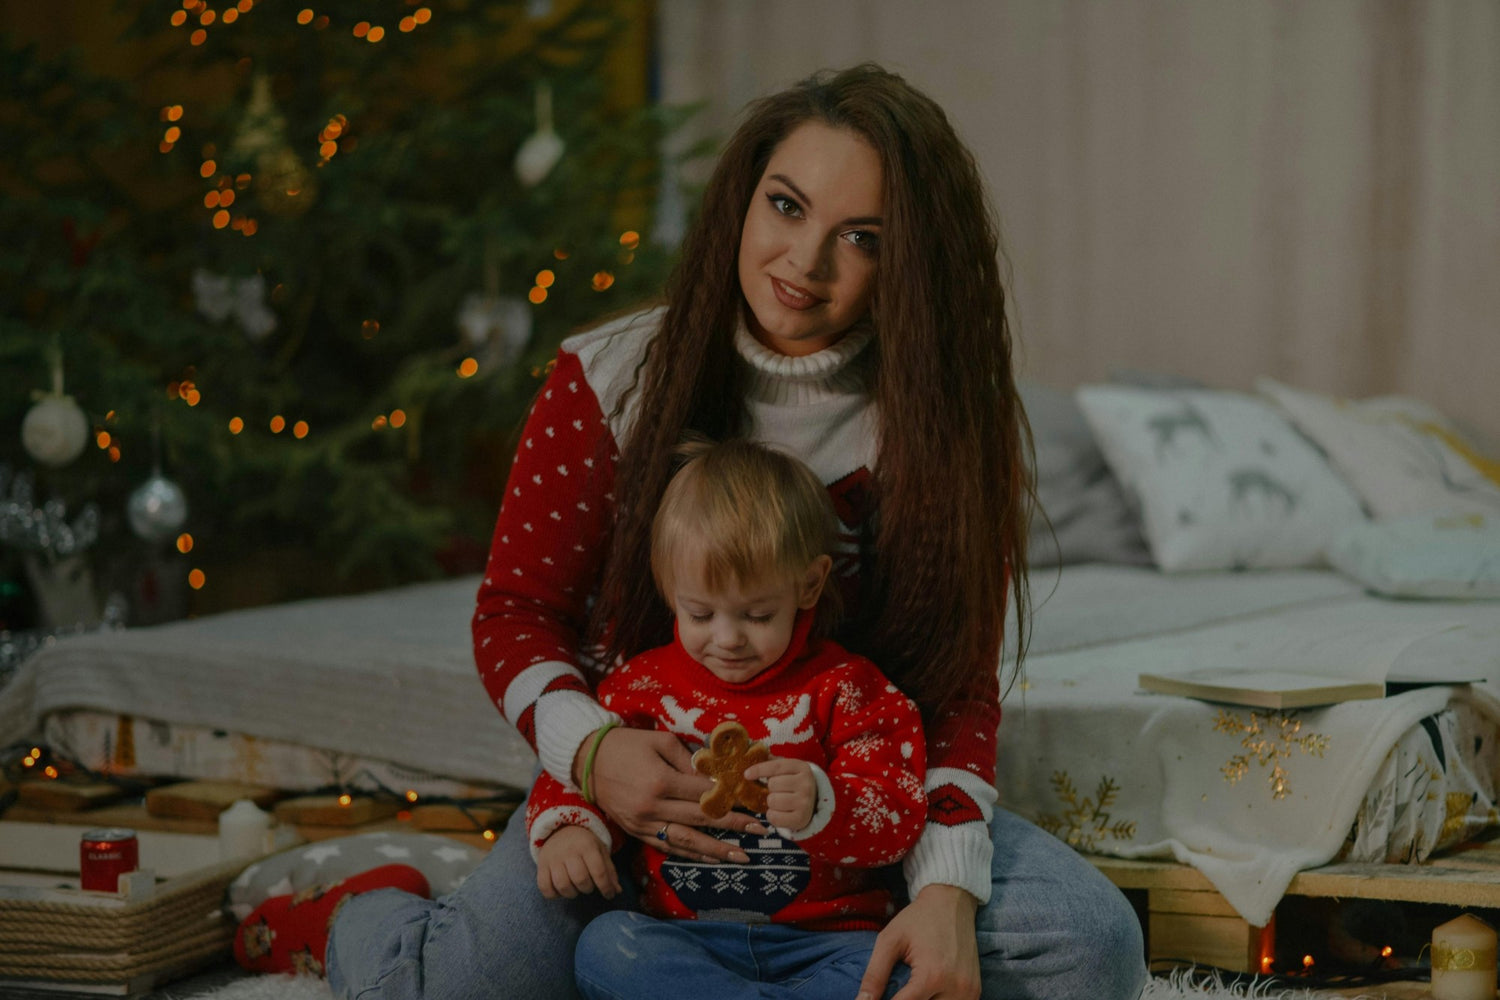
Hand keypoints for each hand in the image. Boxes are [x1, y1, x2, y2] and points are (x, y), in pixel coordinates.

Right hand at [535, 825, 620, 899]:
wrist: (560, 829)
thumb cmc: (585, 844)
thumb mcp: (600, 851)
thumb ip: (609, 871)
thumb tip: (617, 892)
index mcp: (587, 846)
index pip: (599, 872)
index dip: (606, 888)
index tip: (609, 895)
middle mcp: (569, 851)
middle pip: (580, 880)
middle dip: (587, 888)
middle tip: (588, 886)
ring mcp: (553, 858)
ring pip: (562, 886)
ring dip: (572, 893)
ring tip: (575, 888)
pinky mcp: (541, 866)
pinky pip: (544, 887)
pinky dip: (554, 894)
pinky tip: (560, 890)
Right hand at [575, 726, 765, 863]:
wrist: (588, 761)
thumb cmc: (627, 745)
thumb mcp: (660, 741)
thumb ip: (689, 761)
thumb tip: (715, 778)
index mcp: (660, 780)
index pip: (704, 794)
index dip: (730, 798)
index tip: (753, 802)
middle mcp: (652, 806)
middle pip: (700, 820)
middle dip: (733, 826)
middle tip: (760, 831)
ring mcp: (643, 823)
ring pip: (686, 841)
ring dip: (716, 850)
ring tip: (742, 856)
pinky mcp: (637, 832)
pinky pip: (668, 847)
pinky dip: (691, 855)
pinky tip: (711, 858)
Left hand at [743, 757, 815, 830]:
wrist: (814, 803)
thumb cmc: (794, 783)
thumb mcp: (789, 769)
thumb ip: (773, 762)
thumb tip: (754, 751)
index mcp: (802, 767)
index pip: (776, 766)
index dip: (759, 770)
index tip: (746, 774)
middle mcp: (806, 783)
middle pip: (772, 784)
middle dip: (770, 788)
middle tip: (778, 791)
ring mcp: (805, 802)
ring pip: (772, 800)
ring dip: (771, 802)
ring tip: (780, 802)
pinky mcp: (801, 819)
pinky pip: (774, 817)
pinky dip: (773, 816)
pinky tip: (781, 812)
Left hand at [857, 884, 980, 999]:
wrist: (952, 902)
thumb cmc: (918, 919)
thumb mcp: (889, 940)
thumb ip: (874, 975)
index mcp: (932, 976)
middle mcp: (955, 988)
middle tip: (897, 989)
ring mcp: (969, 992)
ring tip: (910, 991)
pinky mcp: (975, 992)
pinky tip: (927, 993)